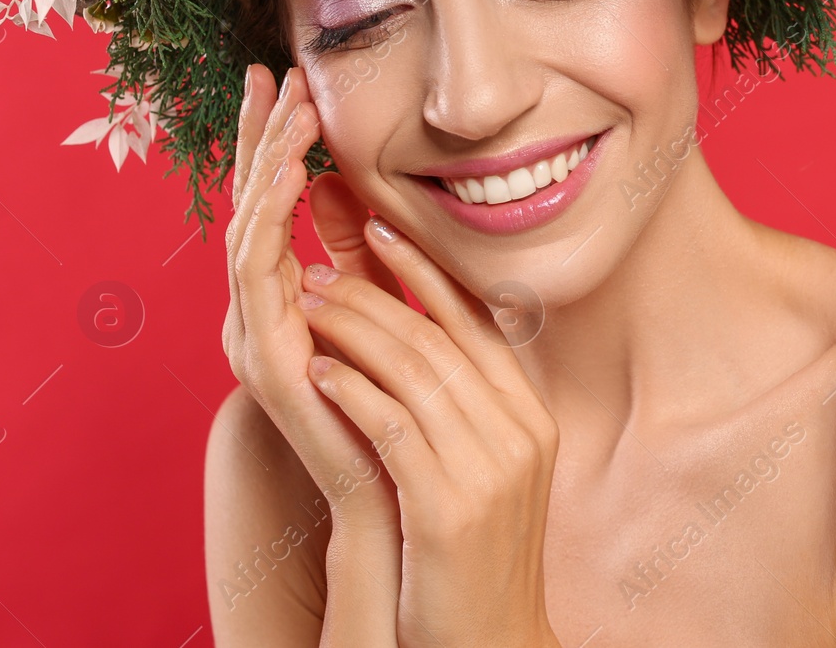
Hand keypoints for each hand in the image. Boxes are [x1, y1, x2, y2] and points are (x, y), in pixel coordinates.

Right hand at [222, 64, 405, 639]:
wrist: (385, 489)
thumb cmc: (389, 401)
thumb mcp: (376, 310)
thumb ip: (359, 256)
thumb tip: (344, 187)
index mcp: (282, 295)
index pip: (270, 203)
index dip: (273, 142)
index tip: (286, 79)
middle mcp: (256, 309)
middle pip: (247, 205)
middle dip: (258, 136)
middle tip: (270, 73)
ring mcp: (252, 331)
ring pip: (248, 228)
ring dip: (264, 165)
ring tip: (285, 111)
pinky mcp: (263, 354)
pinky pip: (258, 272)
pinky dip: (270, 219)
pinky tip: (287, 175)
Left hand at [297, 217, 561, 647]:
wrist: (489, 642)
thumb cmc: (472, 555)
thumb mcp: (488, 468)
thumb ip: (467, 406)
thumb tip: (421, 341)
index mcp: (530, 417)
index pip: (477, 322)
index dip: (426, 271)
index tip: (382, 228)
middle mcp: (520, 434)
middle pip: (439, 340)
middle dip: (374, 294)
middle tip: (318, 266)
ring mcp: (489, 471)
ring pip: (413, 374)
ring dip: (353, 330)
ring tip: (305, 304)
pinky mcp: (448, 509)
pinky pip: (393, 430)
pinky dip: (352, 392)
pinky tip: (317, 371)